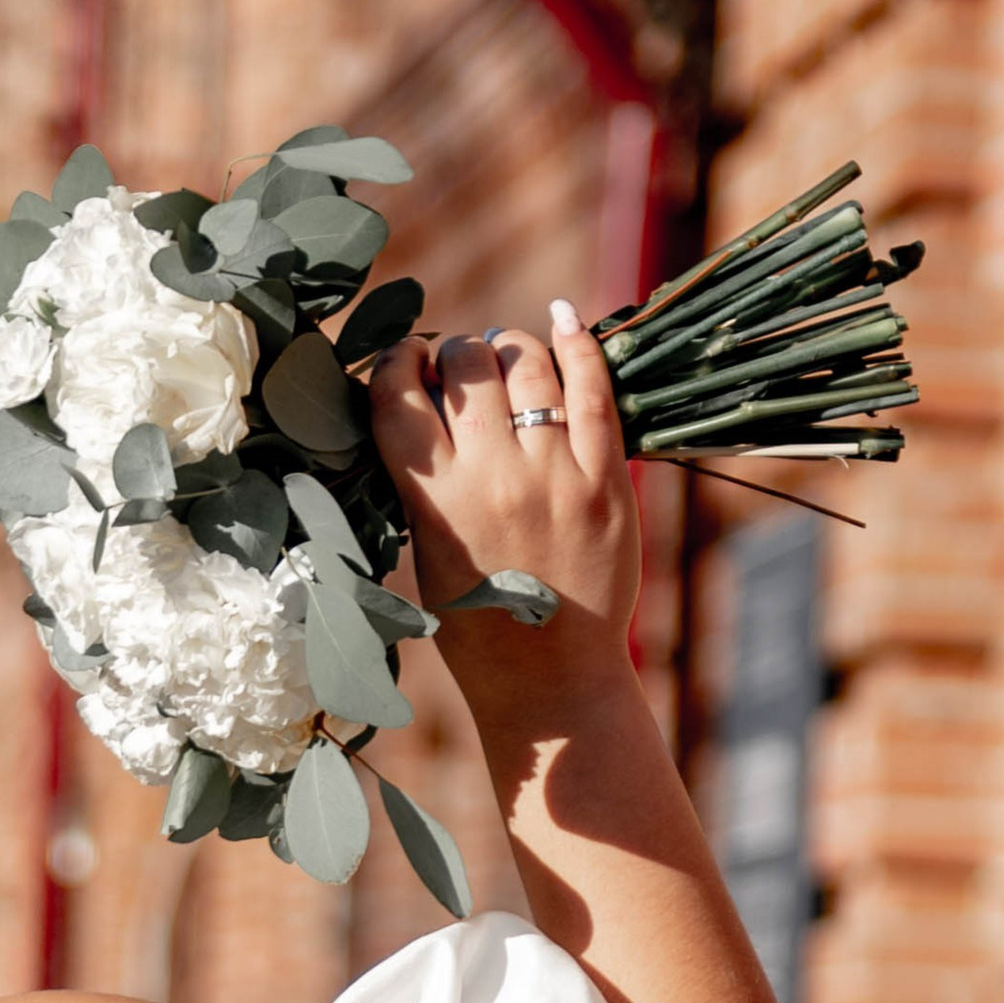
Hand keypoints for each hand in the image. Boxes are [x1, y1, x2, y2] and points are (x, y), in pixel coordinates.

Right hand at [369, 304, 638, 702]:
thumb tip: (422, 397)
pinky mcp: (607, 479)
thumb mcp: (426, 553)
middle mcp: (491, 478)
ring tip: (505, 357)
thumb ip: (421, 480)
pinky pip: (593, 386)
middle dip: (455, 352)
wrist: (550, 681)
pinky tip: (562, 321)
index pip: (397, 394)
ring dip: (508, 347)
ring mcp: (554, 474)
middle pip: (463, 364)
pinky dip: (576, 341)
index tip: (407, 362)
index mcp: (433, 501)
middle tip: (461, 367)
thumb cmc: (477, 626)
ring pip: (524, 362)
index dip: (397, 361)